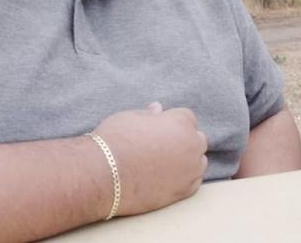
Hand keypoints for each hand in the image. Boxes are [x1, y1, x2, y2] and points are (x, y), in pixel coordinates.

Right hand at [91, 102, 207, 214]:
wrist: (102, 175)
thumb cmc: (114, 141)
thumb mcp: (131, 118)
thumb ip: (150, 115)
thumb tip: (158, 109)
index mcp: (180, 122)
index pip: (187, 118)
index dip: (171, 123)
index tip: (158, 130)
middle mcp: (191, 145)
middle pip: (196, 139)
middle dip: (183, 140)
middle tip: (160, 147)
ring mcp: (190, 169)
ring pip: (198, 161)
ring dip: (187, 160)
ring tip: (162, 163)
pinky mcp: (184, 191)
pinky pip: (194, 181)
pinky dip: (185, 179)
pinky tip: (167, 177)